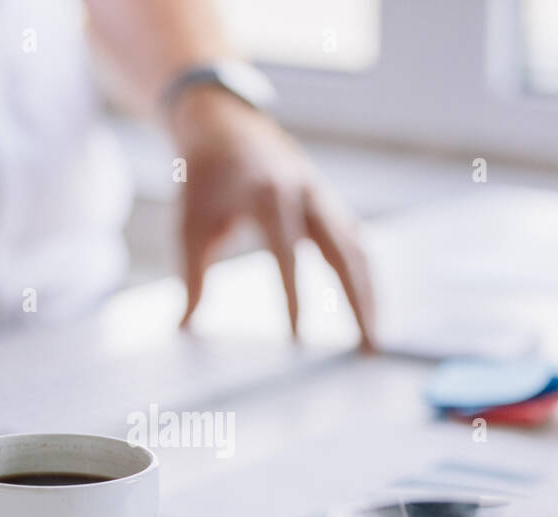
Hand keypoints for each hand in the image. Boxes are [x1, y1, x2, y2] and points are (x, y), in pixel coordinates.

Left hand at [169, 86, 374, 348]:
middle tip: (368, 349)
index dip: (293, 298)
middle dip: (359, 303)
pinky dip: (365, 276)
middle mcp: (305, 193)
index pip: (286, 254)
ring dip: (370, 294)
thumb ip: (191, 278)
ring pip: (359, 249)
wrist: (224, 125)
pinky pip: (356, 242)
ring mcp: (323, 196)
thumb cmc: (202, 178)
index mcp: (267, 195)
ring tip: (374, 338)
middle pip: (344, 254)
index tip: (297, 341)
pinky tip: (369, 308)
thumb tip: (183, 328)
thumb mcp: (189, 225)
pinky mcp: (329, 202)